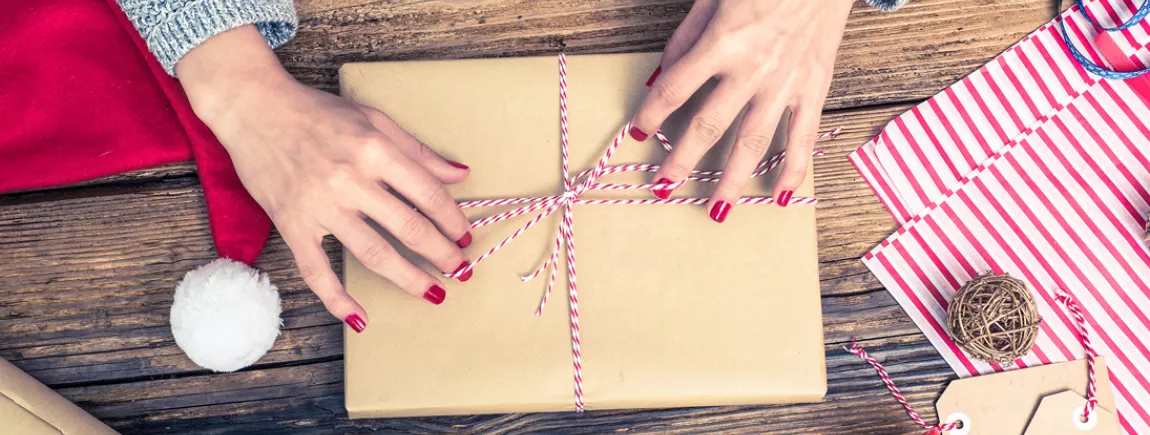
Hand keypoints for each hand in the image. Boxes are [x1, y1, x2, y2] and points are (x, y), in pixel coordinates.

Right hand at [177, 26, 473, 331]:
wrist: (254, 107)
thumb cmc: (316, 111)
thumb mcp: (374, 119)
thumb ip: (417, 151)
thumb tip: (459, 174)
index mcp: (375, 150)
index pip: (428, 194)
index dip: (452, 220)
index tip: (465, 237)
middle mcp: (350, 179)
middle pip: (408, 228)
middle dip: (441, 254)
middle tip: (460, 271)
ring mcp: (320, 206)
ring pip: (373, 253)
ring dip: (408, 278)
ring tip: (433, 294)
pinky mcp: (292, 225)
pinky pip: (317, 271)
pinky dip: (338, 300)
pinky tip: (360, 318)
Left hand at [629, 0, 852, 221]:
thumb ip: (685, 39)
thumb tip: (661, 78)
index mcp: (723, 42)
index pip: (676, 88)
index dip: (653, 113)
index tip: (638, 132)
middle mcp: (753, 68)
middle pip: (710, 125)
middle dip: (683, 161)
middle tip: (663, 187)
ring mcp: (786, 83)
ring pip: (754, 142)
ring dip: (733, 180)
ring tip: (716, 210)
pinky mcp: (815, 87)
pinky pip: (803, 136)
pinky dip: (794, 169)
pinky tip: (782, 197)